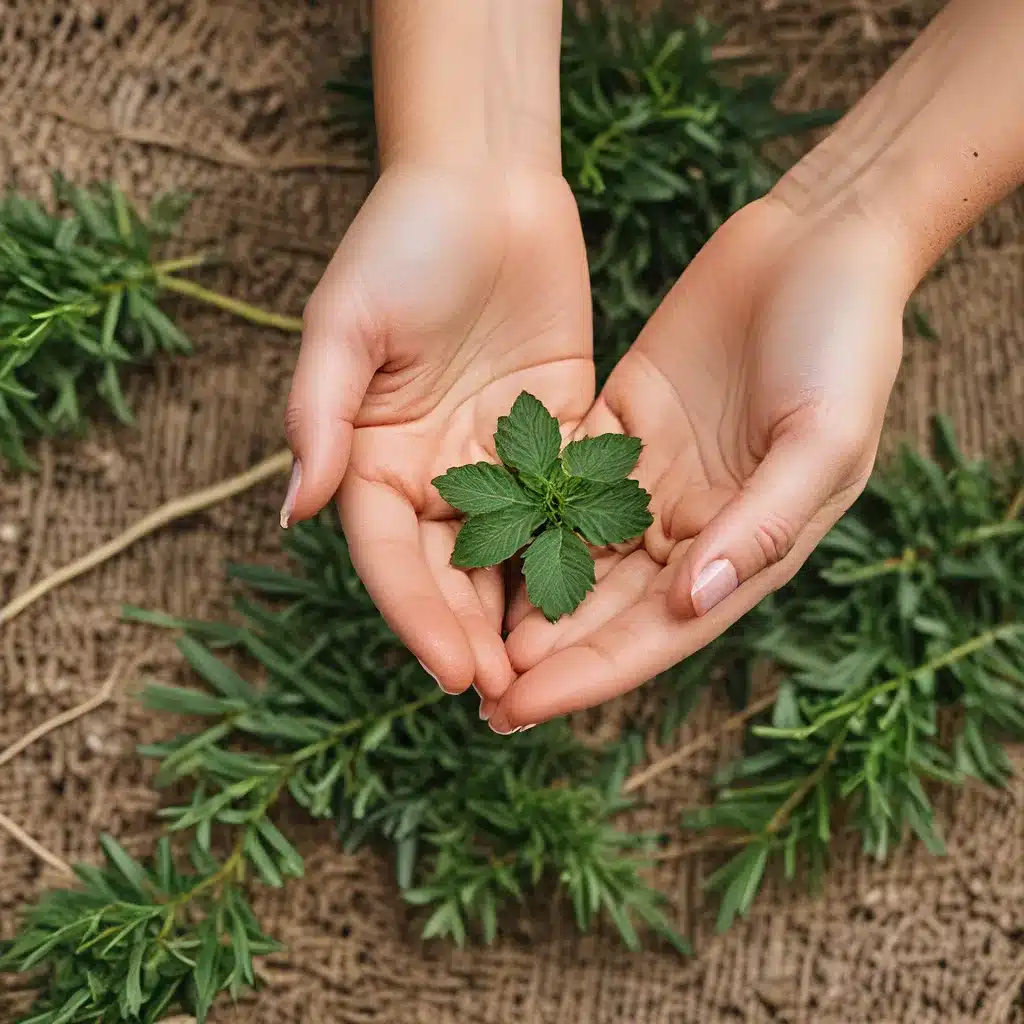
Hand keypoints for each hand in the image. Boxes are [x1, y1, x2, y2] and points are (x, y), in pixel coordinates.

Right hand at [282, 164, 592, 698]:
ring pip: (514, 551)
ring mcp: (498, 456)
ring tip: (560, 674)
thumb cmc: (402, 240)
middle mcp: (434, 469)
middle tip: (513, 699)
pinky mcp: (558, 431)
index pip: (392, 557)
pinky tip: (611, 597)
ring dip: (531, 612)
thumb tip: (294, 510)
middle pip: (453, 571)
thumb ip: (317, 416)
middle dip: (478, 635)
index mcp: (372, 456)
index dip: (417, 617)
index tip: (453, 672)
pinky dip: (583, 548)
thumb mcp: (346, 323)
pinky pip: (569, 501)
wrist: (484, 181)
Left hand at [489, 195, 907, 730]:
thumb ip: (762, 524)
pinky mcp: (625, 426)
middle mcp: (696, 522)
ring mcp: (655, 475)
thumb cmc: (846, 340)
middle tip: (477, 695)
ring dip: (526, 595)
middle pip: (610, 606)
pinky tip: (474, 540)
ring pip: (579, 552)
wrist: (822, 240)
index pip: (660, 630)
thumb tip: (693, 602)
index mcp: (750, 544)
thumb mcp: (824, 438)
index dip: (592, 673)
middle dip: (547, 652)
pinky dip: (525, 515)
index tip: (523, 706)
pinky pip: (564, 482)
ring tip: (464, 634)